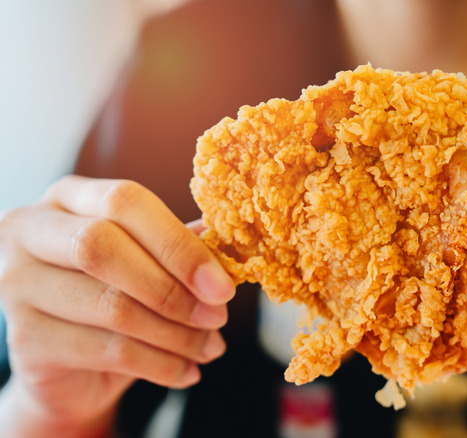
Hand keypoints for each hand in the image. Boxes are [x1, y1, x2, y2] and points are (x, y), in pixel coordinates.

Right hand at [0, 176, 234, 436]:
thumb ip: (180, 245)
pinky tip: (187, 371)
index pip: (124, 202)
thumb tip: (226, 246)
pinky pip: (106, 351)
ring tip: (211, 347)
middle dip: (174, 288)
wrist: (75, 368)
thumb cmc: (116, 296)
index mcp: (69, 197)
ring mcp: (18, 284)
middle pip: (104, 246)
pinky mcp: (25, 338)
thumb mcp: (148, 262)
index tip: (222, 285)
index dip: (178, 244)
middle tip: (219, 317)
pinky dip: (159, 364)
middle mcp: (30, 230)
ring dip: (175, 333)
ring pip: (111, 305)